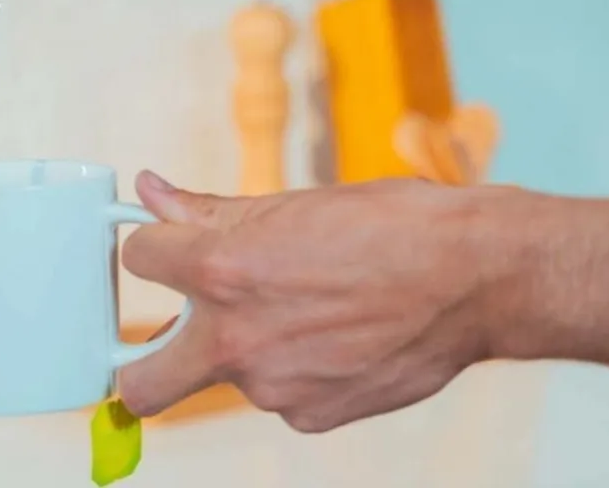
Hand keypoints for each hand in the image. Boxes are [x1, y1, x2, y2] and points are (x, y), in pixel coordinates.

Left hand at [118, 171, 506, 431]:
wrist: (473, 277)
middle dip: (135, 363)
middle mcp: (237, 338)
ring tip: (305, 303)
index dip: (153, 245)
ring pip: (226, 374)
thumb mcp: (290, 204)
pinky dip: (292, 366)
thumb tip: (151, 193)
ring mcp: (274, 388)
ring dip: (245, 345)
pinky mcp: (312, 416)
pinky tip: (335, 332)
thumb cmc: (390, 225)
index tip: (167, 246)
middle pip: (138, 383)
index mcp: (224, 269)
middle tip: (168, 332)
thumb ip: (208, 210)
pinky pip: (278, 393)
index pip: (138, 259)